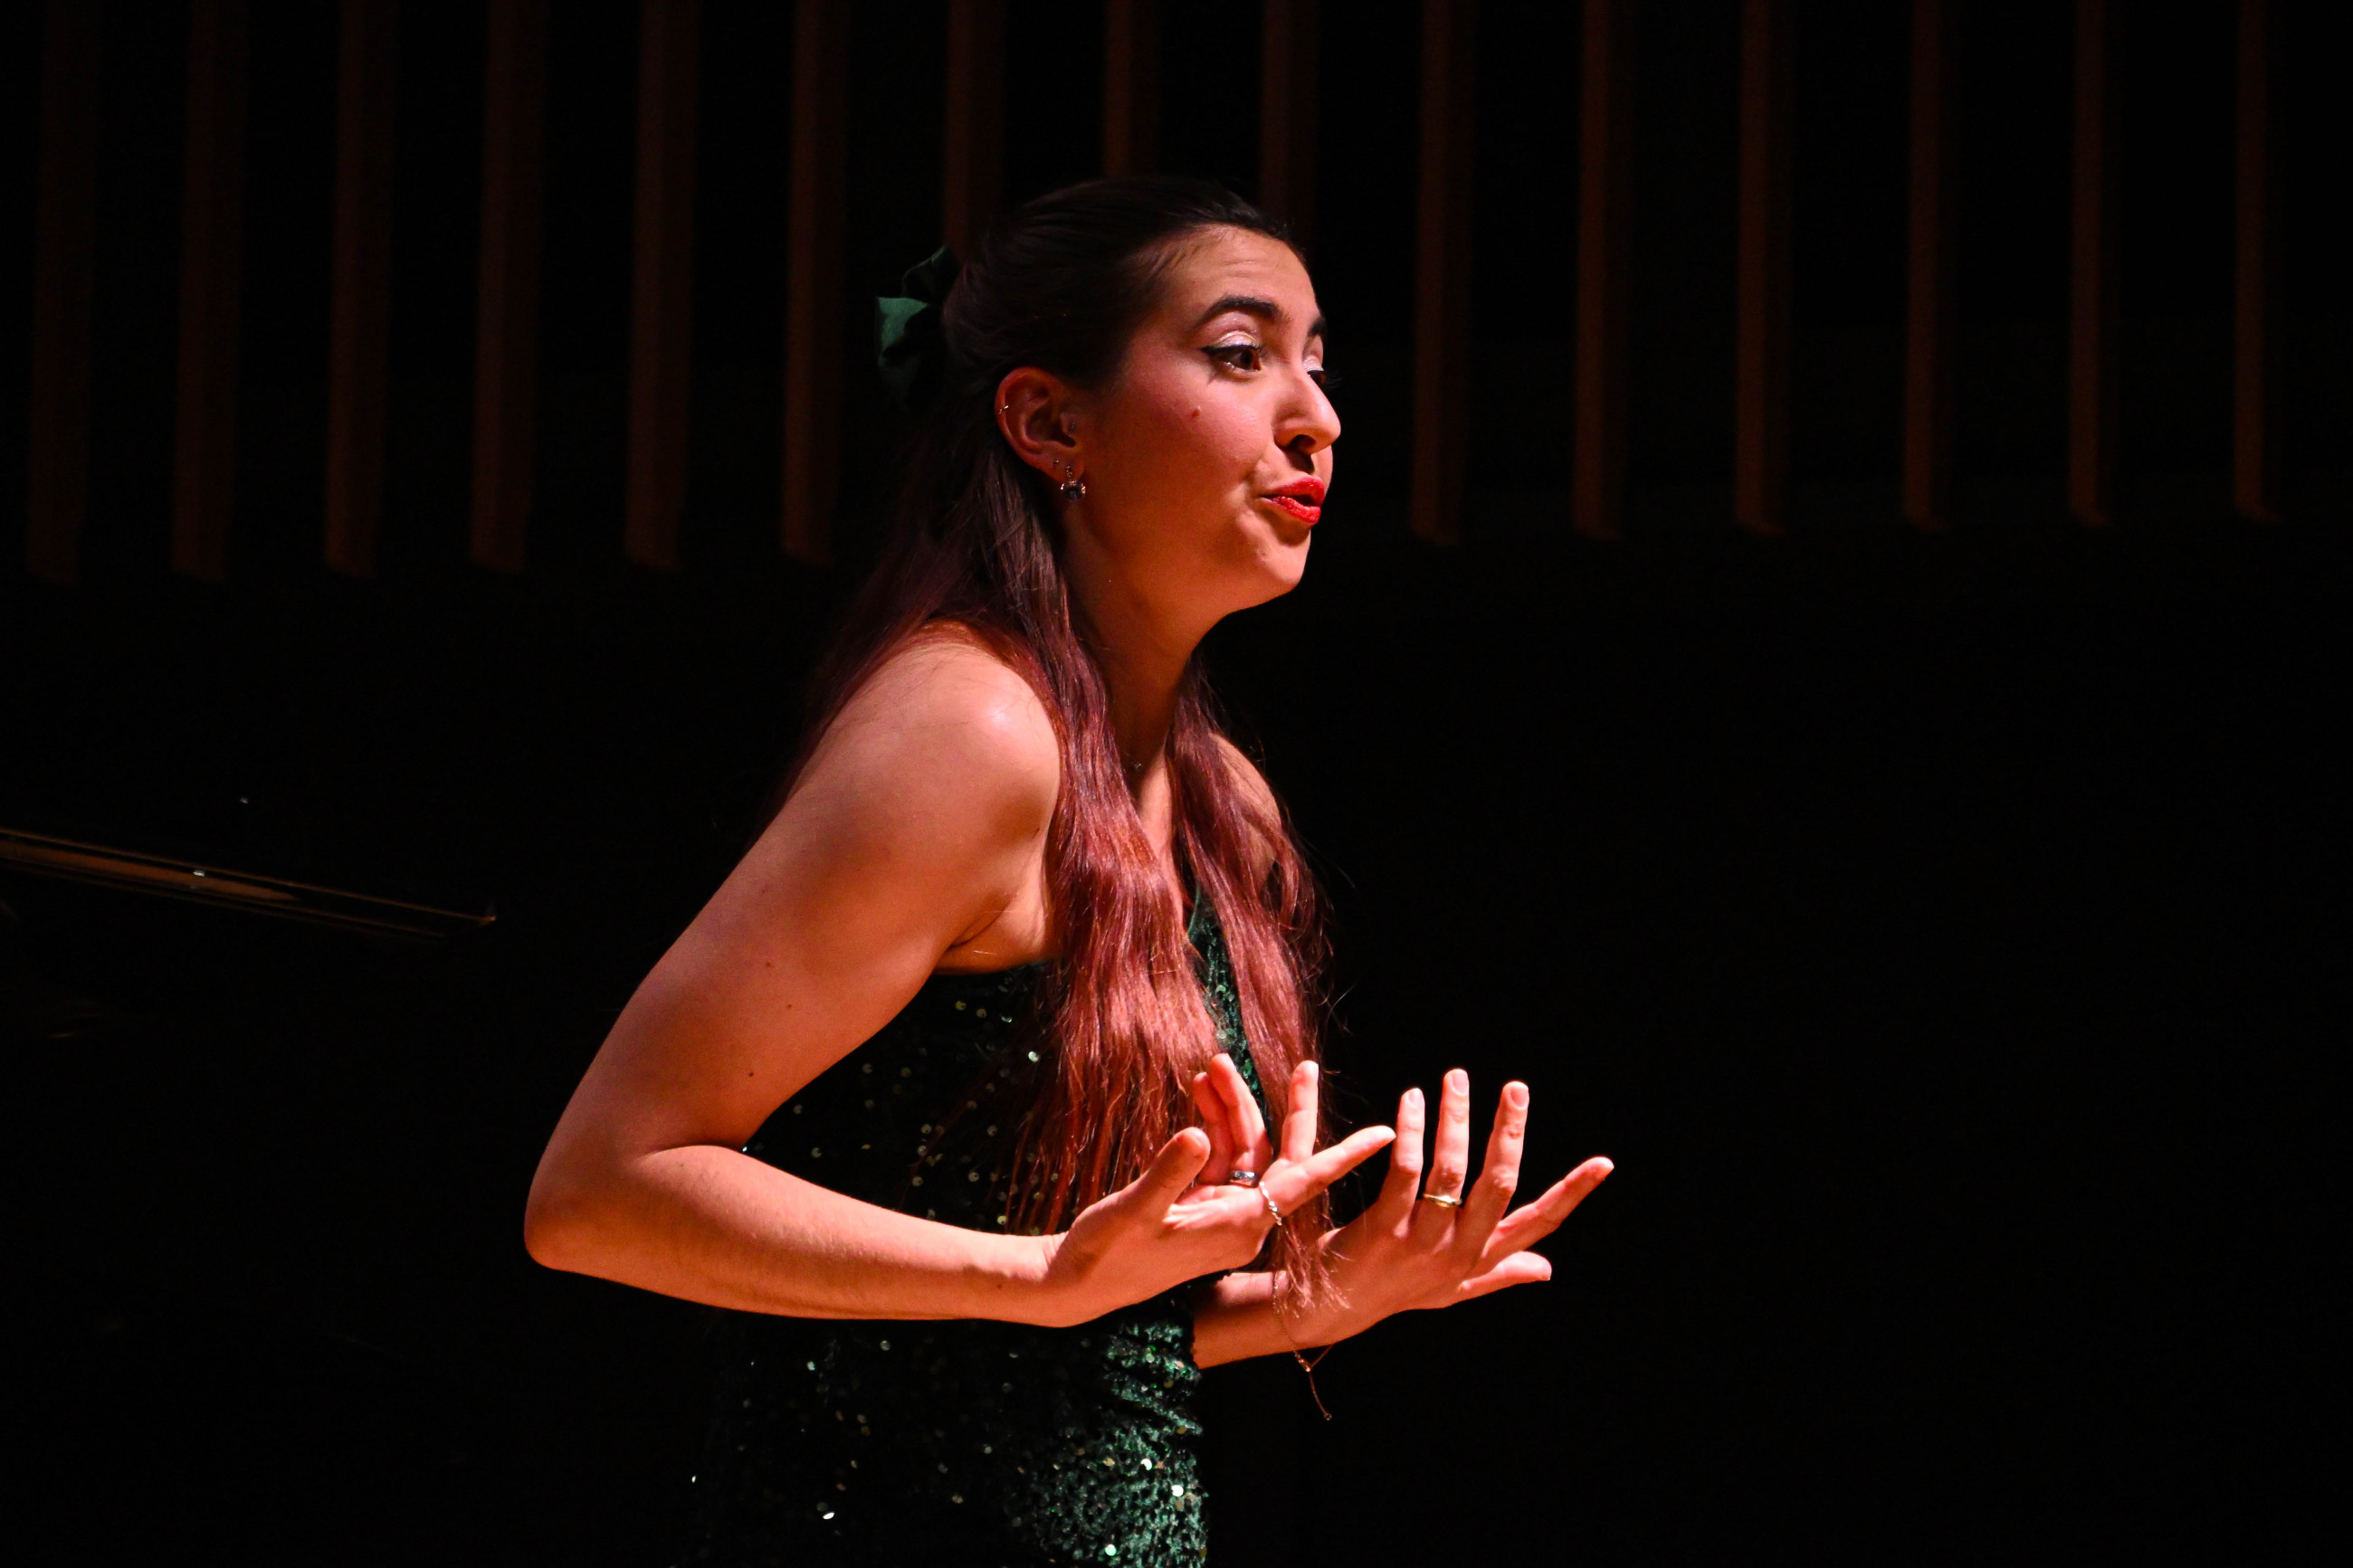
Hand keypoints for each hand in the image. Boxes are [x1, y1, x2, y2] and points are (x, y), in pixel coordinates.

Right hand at [1037, 1053, 1391, 1326]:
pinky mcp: (1197, 1206)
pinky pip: (1218, 1158)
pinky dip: (1211, 1124)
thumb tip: (1199, 1132)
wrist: (1076, 1287)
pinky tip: (1199, 1092)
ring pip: (1243, 1151)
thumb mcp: (1136, 1210)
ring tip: (1213, 1065)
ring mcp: (1219, 1213)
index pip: (1303, 1183)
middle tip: (1304, 1065)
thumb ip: (1169, 1171)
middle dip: (1284, 1109)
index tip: (1386, 1136)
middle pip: (1277, 1156)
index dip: (1345, 1157)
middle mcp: (1240, 1221)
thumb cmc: (1106, 1254)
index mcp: (1239, 1227)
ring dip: (1231, 1108)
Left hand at [1308, 1069, 1611, 1337]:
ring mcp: (1422, 1243)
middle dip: (1510, 1133)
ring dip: (1455, 1118)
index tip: (1604, 1163)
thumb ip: (1498, 1272)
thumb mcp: (1451, 1288)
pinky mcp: (1384, 1230)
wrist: (1330, 1309)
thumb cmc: (1394, 1290)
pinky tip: (1411, 1101)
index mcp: (1479, 1260)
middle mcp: (1458, 1253)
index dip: (1573, 1194)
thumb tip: (1546, 1269)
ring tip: (1455, 1079)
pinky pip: (1406, 1169)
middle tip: (1516, 1089)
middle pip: (1500, 1185)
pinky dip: (1412, 1130)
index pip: (1538, 1224)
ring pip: (1451, 1170)